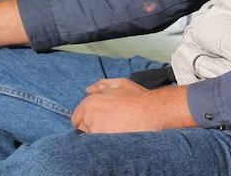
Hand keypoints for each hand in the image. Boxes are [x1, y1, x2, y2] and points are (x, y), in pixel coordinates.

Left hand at [71, 79, 195, 133]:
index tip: (96, 120)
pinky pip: (99, 146)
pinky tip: (116, 136)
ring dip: (97, 136)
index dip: (86, 118)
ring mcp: (97, 133)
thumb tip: (88, 89)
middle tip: (107, 125)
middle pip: (81, 129)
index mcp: (90, 103)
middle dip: (90, 127)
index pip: (76, 117)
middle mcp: (90, 118)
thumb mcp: (119, 84)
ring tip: (113, 130)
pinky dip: (105, 142)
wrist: (153, 113)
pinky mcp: (106, 144)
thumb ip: (100, 85)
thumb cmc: (137, 97)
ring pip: (90, 139)